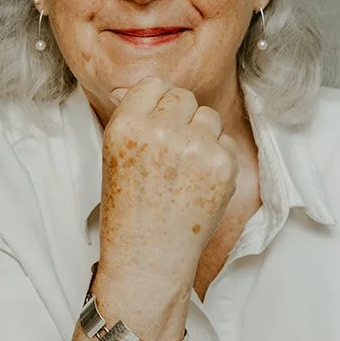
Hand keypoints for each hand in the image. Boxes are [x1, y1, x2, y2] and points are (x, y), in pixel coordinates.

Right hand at [98, 77, 238, 291]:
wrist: (149, 256)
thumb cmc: (128, 209)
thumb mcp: (113, 157)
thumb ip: (129, 118)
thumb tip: (129, 88)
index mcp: (127, 125)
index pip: (153, 84)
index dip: (157, 103)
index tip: (156, 123)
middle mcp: (161, 130)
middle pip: (184, 96)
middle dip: (181, 117)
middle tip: (170, 151)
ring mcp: (195, 147)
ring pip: (208, 116)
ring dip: (201, 134)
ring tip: (183, 168)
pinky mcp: (223, 165)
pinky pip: (226, 141)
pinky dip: (217, 158)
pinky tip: (198, 182)